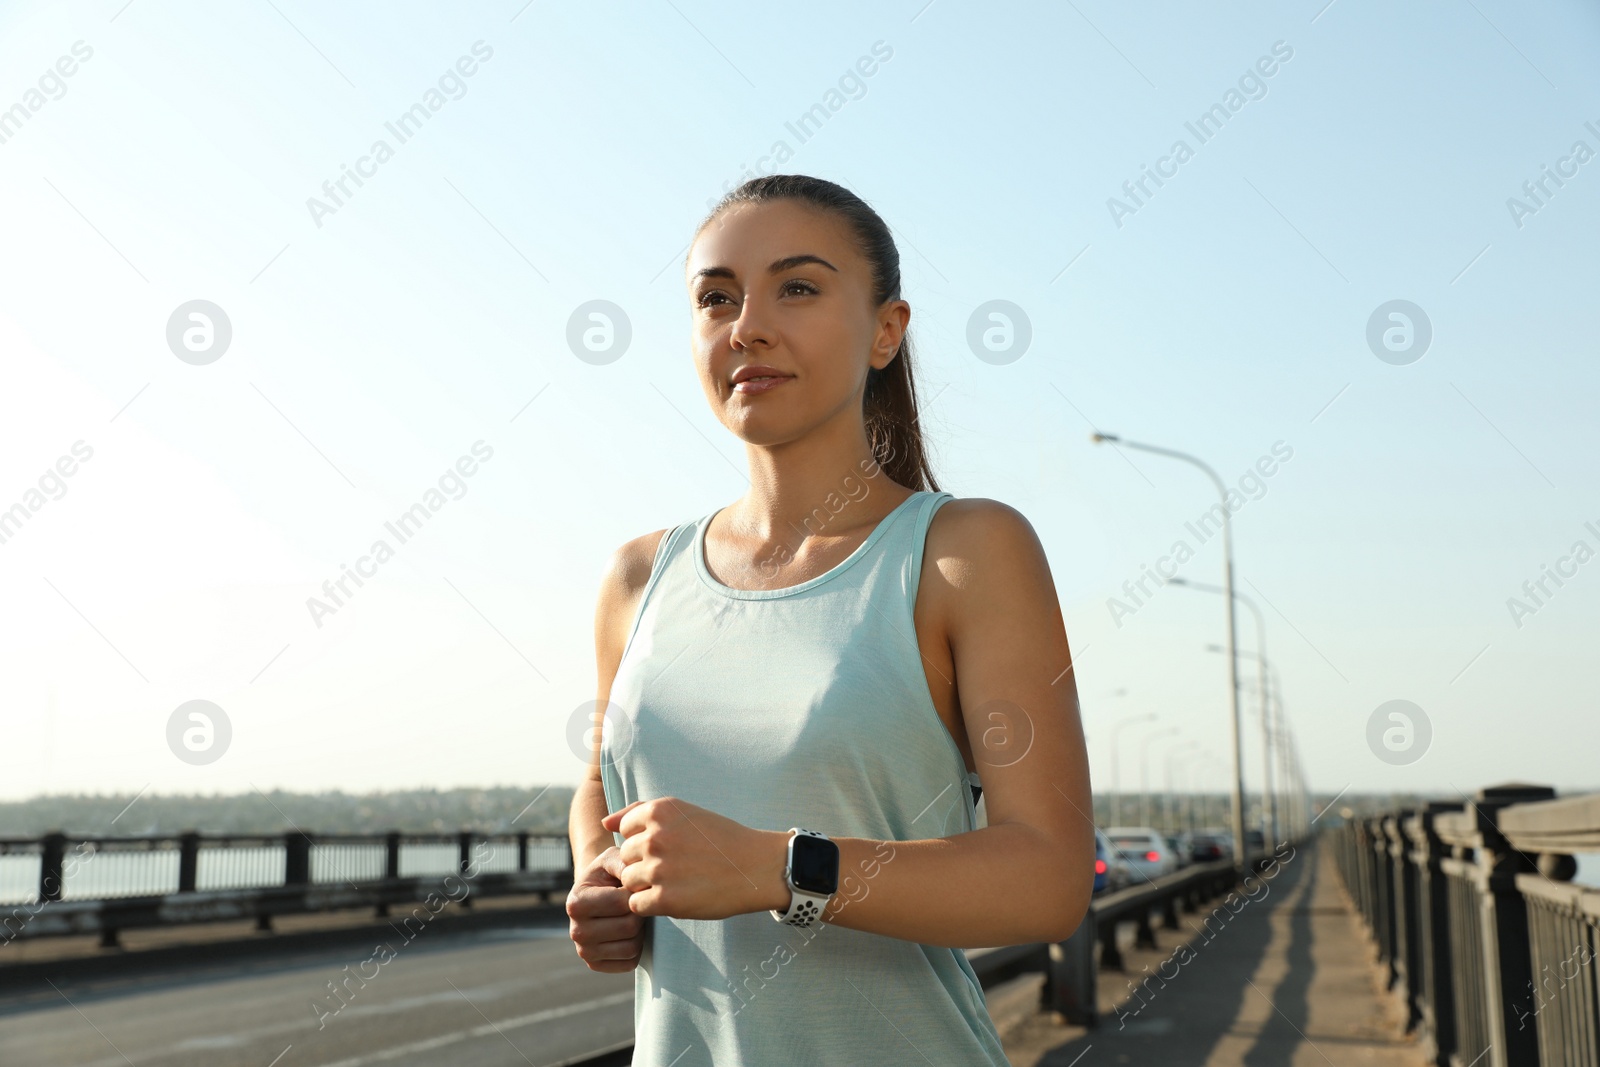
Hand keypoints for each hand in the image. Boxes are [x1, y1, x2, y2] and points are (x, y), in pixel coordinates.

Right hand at [566, 846, 644, 972]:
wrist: (596, 893)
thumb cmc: (608, 874)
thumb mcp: (613, 859)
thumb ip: (625, 862)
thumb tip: (638, 880)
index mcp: (576, 903)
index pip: (622, 903)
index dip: (636, 893)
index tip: (631, 887)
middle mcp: (575, 931)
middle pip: (628, 927)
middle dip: (639, 913)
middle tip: (633, 904)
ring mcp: (584, 951)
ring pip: (632, 947)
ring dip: (640, 931)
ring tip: (630, 916)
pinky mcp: (595, 965)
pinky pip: (630, 963)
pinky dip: (637, 948)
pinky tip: (627, 933)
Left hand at [602, 797, 784, 920]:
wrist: (756, 867)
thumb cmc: (721, 839)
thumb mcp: (684, 812)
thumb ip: (640, 812)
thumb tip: (605, 823)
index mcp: (659, 810)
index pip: (625, 830)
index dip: (645, 842)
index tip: (671, 847)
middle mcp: (655, 837)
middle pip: (626, 857)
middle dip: (645, 864)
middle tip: (677, 867)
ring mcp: (658, 869)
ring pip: (628, 881)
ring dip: (647, 885)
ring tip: (677, 882)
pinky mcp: (665, 900)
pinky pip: (637, 905)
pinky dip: (652, 905)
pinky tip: (676, 897)